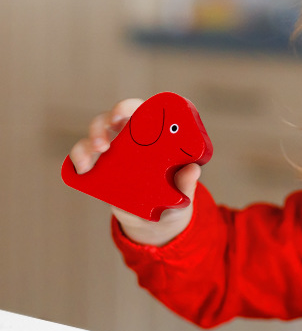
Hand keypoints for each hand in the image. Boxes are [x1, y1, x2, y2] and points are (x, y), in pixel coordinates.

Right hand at [68, 99, 199, 245]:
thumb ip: (187, 183)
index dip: (130, 107)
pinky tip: (81, 168)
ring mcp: (116, 152)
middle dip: (105, 122)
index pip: (143, 112)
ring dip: (89, 142)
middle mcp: (134, 139)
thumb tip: (193, 170)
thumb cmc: (175, 201)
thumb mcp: (183, 195)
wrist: (159, 224)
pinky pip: (85, 157)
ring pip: (96, 135)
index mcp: (156, 136)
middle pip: (114, 118)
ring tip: (93, 157)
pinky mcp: (102, 169)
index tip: (123, 114)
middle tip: (105, 142)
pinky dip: (79, 158)